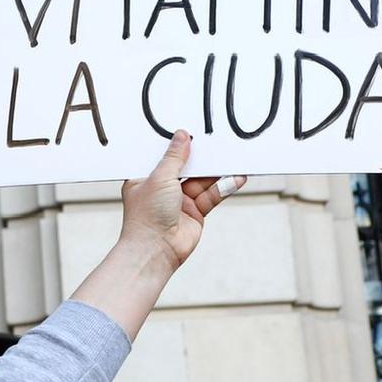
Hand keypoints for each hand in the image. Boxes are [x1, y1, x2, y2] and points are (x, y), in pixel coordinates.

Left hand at [117, 130, 242, 273]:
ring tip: (234, 158)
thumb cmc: (148, 215)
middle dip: (202, 156)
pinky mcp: (195, 212)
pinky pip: (211, 195)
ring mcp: (179, 201)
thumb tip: (182, 135)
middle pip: (186, 166)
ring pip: (202, 181)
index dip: (176, 144)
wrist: (155, 251)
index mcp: (145, 178)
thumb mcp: (160, 177)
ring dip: (217, 171)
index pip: (162, 155)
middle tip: (218, 141)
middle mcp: (162, 188)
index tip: (192, 130)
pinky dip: (224, 187)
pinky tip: (237, 177)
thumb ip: (175, 157)